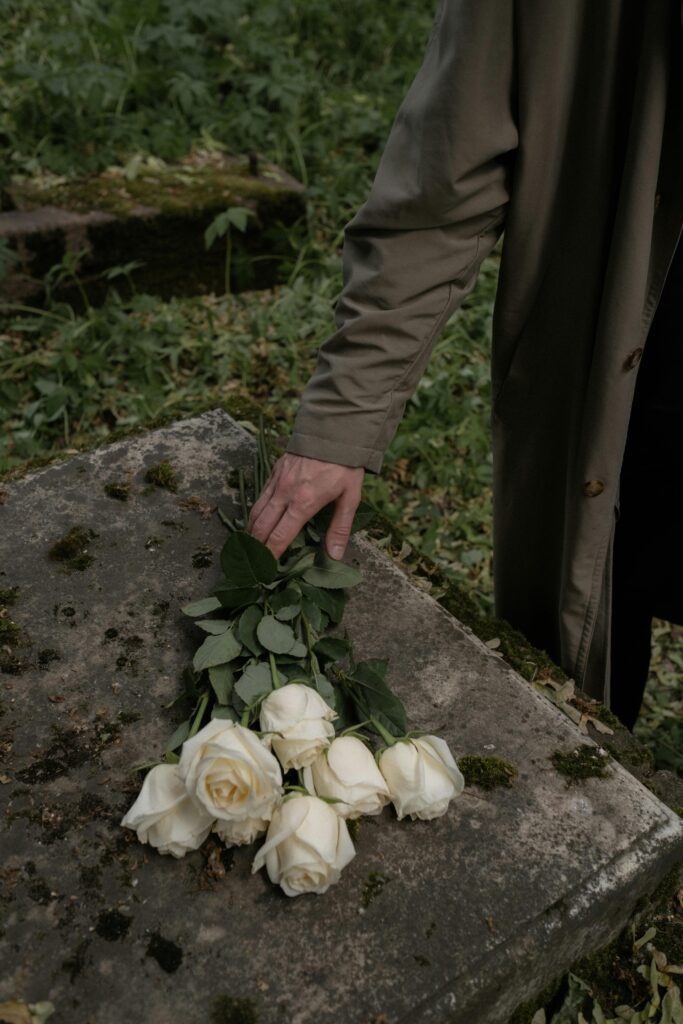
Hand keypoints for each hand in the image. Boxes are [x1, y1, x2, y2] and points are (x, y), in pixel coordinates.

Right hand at [247, 453, 364, 560]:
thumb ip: (340, 528)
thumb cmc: (345, 466)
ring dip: (252, 532)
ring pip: (256, 512)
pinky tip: (257, 522)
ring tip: (251, 548)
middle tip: (255, 564)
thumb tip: (333, 555)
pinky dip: (256, 513)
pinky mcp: (274, 472)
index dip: (271, 556)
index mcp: (303, 503)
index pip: (279, 537)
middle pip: (261, 527)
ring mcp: (277, 482)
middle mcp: (285, 494)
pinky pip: (260, 497)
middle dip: (256, 548)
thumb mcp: (350, 497)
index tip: (267, 570)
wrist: (334, 431)